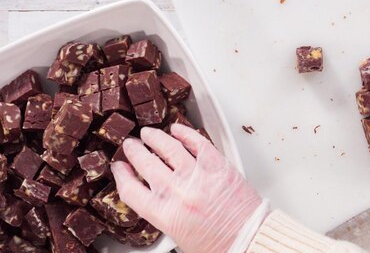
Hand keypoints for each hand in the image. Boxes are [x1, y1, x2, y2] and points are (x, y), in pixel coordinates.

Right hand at [111, 124, 261, 252]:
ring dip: (156, 137)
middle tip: (130, 145)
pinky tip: (177, 130)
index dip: (121, 176)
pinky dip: (185, 133)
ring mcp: (199, 176)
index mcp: (165, 215)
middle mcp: (179, 192)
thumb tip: (155, 199)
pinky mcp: (218, 165)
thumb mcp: (179, 237)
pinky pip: (198, 143)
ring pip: (170, 148)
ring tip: (149, 133)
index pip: (131, 190)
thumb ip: (164, 215)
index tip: (118, 167)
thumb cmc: (219, 245)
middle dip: (134, 151)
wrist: (250, 240)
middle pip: (147, 164)